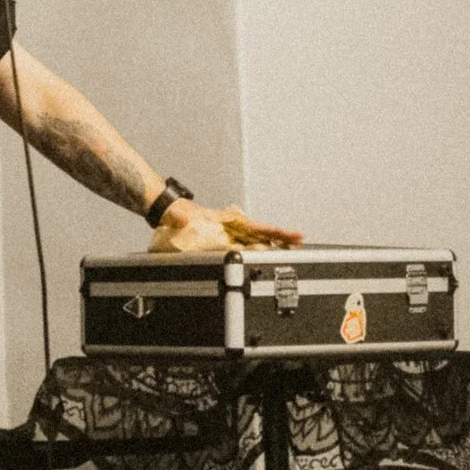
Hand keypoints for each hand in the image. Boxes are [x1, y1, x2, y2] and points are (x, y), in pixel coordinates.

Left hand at [161, 197, 303, 248]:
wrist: (167, 213)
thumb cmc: (174, 212)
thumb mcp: (177, 215)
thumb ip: (179, 217)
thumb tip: (181, 218)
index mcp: (225, 221)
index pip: (255, 227)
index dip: (274, 232)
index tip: (292, 235)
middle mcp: (231, 227)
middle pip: (262, 234)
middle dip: (282, 238)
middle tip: (302, 243)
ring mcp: (230, 234)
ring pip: (257, 241)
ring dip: (274, 246)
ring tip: (293, 251)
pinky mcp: (225, 242)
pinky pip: (246, 248)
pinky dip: (259, 252)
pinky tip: (269, 256)